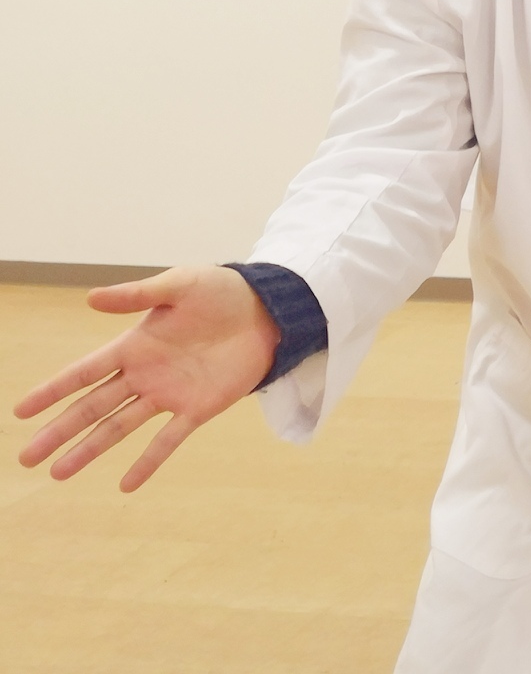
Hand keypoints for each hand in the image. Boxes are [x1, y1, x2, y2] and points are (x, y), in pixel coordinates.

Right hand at [13, 267, 278, 490]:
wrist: (268, 310)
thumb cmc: (220, 292)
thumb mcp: (180, 284)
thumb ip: (137, 294)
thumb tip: (90, 298)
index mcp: (134, 345)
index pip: (84, 372)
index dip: (53, 390)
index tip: (20, 410)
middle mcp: (144, 374)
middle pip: (92, 407)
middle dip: (59, 431)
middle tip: (26, 457)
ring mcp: (168, 394)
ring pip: (119, 427)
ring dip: (89, 450)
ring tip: (58, 473)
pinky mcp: (198, 408)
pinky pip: (168, 440)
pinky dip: (148, 462)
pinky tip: (126, 484)